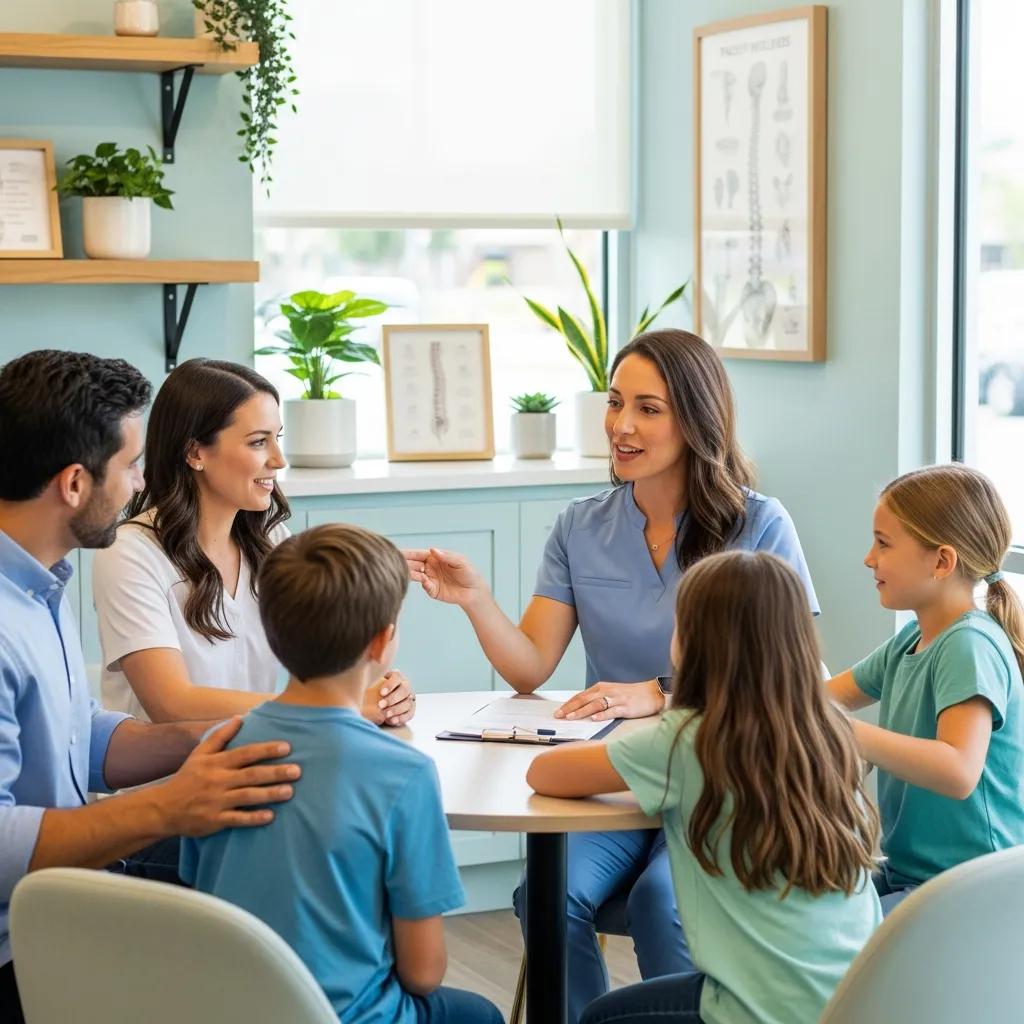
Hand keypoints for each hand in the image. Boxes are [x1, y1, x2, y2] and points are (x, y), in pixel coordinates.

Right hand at [156, 717, 299, 836]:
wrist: (163, 808)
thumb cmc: (187, 778)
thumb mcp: (200, 754)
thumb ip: (220, 736)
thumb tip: (239, 718)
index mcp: (216, 763)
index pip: (245, 753)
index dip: (266, 750)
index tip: (287, 747)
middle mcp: (218, 781)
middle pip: (251, 775)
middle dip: (275, 772)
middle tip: (297, 771)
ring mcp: (217, 801)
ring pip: (247, 796)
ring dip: (270, 794)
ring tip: (290, 792)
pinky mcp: (215, 820)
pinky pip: (237, 819)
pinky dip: (253, 818)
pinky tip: (270, 816)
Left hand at [363, 670, 416, 726]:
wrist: (371, 707)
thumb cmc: (369, 693)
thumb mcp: (369, 684)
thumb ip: (369, 678)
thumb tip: (368, 670)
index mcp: (395, 676)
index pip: (397, 677)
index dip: (390, 684)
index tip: (381, 693)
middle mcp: (405, 685)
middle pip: (404, 690)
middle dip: (392, 698)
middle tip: (381, 705)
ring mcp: (409, 698)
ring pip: (407, 702)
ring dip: (396, 709)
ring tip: (385, 715)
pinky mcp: (410, 710)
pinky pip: (409, 714)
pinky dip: (401, 718)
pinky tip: (392, 721)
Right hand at [404, 547, 486, 607]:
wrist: (474, 591)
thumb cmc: (468, 572)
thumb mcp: (460, 561)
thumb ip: (447, 556)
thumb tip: (432, 550)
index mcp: (434, 557)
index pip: (418, 554)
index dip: (409, 553)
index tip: (398, 552)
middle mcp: (429, 567)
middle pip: (414, 564)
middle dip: (405, 563)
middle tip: (396, 563)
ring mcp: (430, 579)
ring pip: (416, 575)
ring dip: (410, 573)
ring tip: (405, 572)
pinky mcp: (433, 590)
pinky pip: (425, 586)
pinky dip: (424, 584)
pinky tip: (425, 581)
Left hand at [554, 680, 665, 721]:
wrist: (652, 693)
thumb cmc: (631, 695)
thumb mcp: (611, 693)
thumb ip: (597, 699)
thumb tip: (581, 709)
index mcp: (601, 688)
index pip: (580, 696)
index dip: (568, 704)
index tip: (557, 712)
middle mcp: (607, 691)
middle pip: (584, 699)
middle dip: (570, 708)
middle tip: (558, 716)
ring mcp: (616, 699)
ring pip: (595, 705)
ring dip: (582, 711)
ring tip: (571, 718)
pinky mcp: (626, 707)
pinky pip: (612, 711)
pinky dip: (602, 715)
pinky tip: (594, 719)